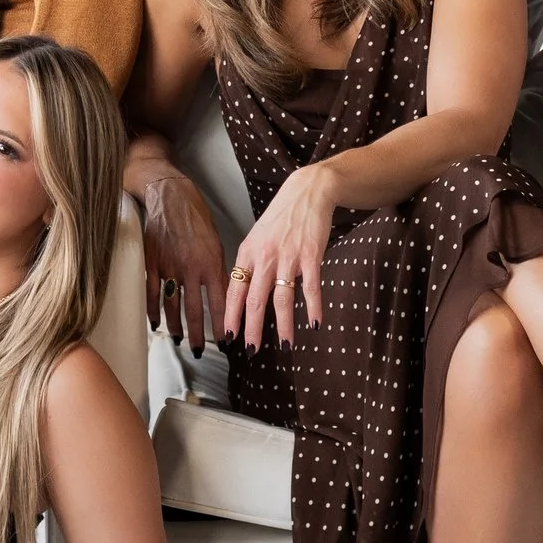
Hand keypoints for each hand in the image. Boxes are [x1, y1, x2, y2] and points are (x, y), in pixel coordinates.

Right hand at [135, 161, 226, 353]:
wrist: (169, 195)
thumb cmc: (196, 216)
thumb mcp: (215, 240)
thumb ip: (217, 267)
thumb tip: (223, 292)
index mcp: (212, 262)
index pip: (221, 301)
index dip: (223, 323)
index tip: (227, 340)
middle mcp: (191, 268)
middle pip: (196, 309)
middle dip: (199, 334)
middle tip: (200, 351)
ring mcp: (170, 266)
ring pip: (173, 305)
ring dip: (177, 326)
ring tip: (180, 341)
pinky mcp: (152, 262)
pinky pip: (153, 293)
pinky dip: (153, 310)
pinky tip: (156, 324)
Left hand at [224, 163, 339, 352]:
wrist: (307, 192)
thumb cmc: (281, 218)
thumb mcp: (257, 238)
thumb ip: (250, 265)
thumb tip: (242, 295)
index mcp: (247, 253)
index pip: (234, 291)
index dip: (231, 317)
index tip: (228, 338)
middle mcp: (264, 257)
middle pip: (254, 300)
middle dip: (252, 329)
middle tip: (251, 351)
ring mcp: (288, 257)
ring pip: (282, 299)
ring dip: (283, 326)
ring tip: (285, 345)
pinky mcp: (311, 255)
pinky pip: (310, 288)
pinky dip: (313, 308)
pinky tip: (314, 324)